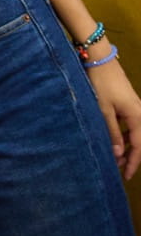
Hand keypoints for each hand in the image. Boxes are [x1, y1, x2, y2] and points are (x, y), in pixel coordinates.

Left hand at [86, 52, 140, 177]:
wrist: (100, 59)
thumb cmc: (101, 84)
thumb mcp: (104, 110)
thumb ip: (112, 132)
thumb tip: (118, 154)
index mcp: (138, 117)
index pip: (139, 146)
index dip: (133, 162)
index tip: (126, 176)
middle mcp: (140, 113)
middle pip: (140, 141)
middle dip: (131, 156)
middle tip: (119, 169)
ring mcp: (135, 108)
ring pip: (135, 133)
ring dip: (127, 146)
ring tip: (116, 157)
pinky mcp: (128, 103)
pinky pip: (130, 125)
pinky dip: (125, 135)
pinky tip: (116, 140)